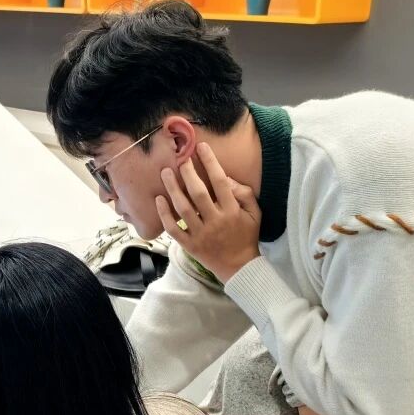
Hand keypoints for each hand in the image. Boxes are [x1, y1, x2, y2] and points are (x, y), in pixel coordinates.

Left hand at [156, 143, 261, 281]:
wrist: (239, 267)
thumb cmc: (247, 236)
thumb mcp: (255, 213)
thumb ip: (244, 194)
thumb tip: (226, 177)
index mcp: (232, 211)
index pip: (220, 182)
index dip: (210, 163)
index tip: (201, 148)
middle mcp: (216, 221)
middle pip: (198, 193)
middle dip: (188, 173)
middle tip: (180, 159)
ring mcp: (201, 234)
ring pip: (183, 209)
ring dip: (172, 189)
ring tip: (165, 172)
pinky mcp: (190, 245)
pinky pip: (174, 229)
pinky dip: (164, 215)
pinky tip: (159, 200)